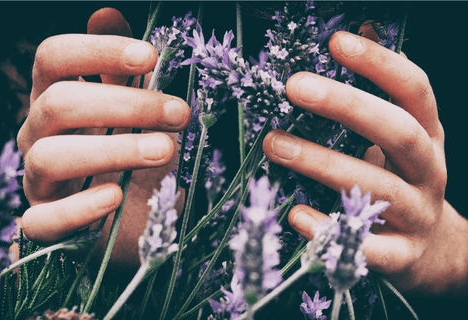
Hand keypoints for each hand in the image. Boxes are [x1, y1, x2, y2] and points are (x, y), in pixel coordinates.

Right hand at [17, 8, 189, 274]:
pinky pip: (43, 221)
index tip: (151, 56)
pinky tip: (115, 197)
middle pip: (58, 105)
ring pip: (50, 157)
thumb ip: (118, 68)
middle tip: (179, 113)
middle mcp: (39, 135)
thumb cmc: (129, 155)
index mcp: (57, 100)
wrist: (127, 216)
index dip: (96, 51)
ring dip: (114, 150)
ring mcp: (39, 181)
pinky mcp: (46, 223)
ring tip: (166, 150)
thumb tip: (107, 13)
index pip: (53, 59)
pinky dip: (80, 207)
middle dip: (125, 105)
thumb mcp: (130, 110)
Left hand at [263, 31, 467, 296]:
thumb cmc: (405, 183)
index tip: (336, 42)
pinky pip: (366, 246)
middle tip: (294, 87)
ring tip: (273, 143)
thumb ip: (382, 91)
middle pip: (397, 132)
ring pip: (375, 186)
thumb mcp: (403, 137)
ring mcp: (416, 214)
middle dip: (346, 105)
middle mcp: (427, 171)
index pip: (413, 91)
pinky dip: (328, 229)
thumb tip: (360, 30)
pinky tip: (295, 214)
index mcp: (427, 137)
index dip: (379, 63)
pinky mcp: (400, 255)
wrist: (437, 252)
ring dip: (321, 162)